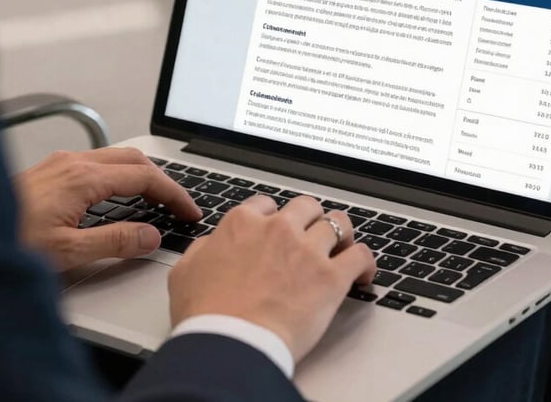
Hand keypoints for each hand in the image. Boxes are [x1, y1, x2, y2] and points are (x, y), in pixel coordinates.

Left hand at [14, 148, 200, 270]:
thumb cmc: (8, 240)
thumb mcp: (66, 252)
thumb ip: (115, 241)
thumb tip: (151, 235)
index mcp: (83, 178)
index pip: (145, 177)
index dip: (174, 194)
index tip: (189, 211)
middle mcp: (75, 162)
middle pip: (136, 159)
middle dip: (163, 180)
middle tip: (180, 205)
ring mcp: (62, 163)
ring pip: (118, 157)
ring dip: (143, 175)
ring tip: (158, 199)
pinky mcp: (53, 169)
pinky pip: (99, 162)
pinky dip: (122, 175)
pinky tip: (120, 195)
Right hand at [168, 195, 375, 363]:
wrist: (229, 344)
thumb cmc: (206, 316)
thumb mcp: (185, 272)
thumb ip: (203, 249)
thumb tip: (212, 244)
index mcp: (243, 223)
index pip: (266, 204)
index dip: (273, 218)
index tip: (276, 229)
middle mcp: (279, 229)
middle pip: (306, 207)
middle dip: (309, 219)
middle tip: (310, 236)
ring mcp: (307, 250)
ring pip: (337, 223)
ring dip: (340, 234)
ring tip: (342, 246)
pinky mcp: (330, 277)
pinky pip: (360, 256)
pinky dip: (365, 262)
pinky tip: (363, 272)